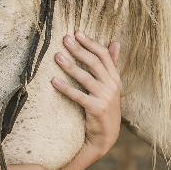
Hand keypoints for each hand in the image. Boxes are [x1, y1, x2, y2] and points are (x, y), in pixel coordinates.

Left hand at [51, 31, 121, 160]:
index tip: (77, 33)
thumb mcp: (111, 85)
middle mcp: (112, 86)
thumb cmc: (105, 106)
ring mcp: (105, 98)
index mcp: (115, 78)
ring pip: (85, 78)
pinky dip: (65, 88)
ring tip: (57, 57)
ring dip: (70, 66)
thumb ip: (112, 64)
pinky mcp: (96, 109)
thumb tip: (116, 42)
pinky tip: (54, 81)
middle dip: (79, 50)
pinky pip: (78, 96)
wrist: (106, 136)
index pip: (104, 55)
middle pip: (94, 63)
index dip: (91, 43)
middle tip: (65, 40)